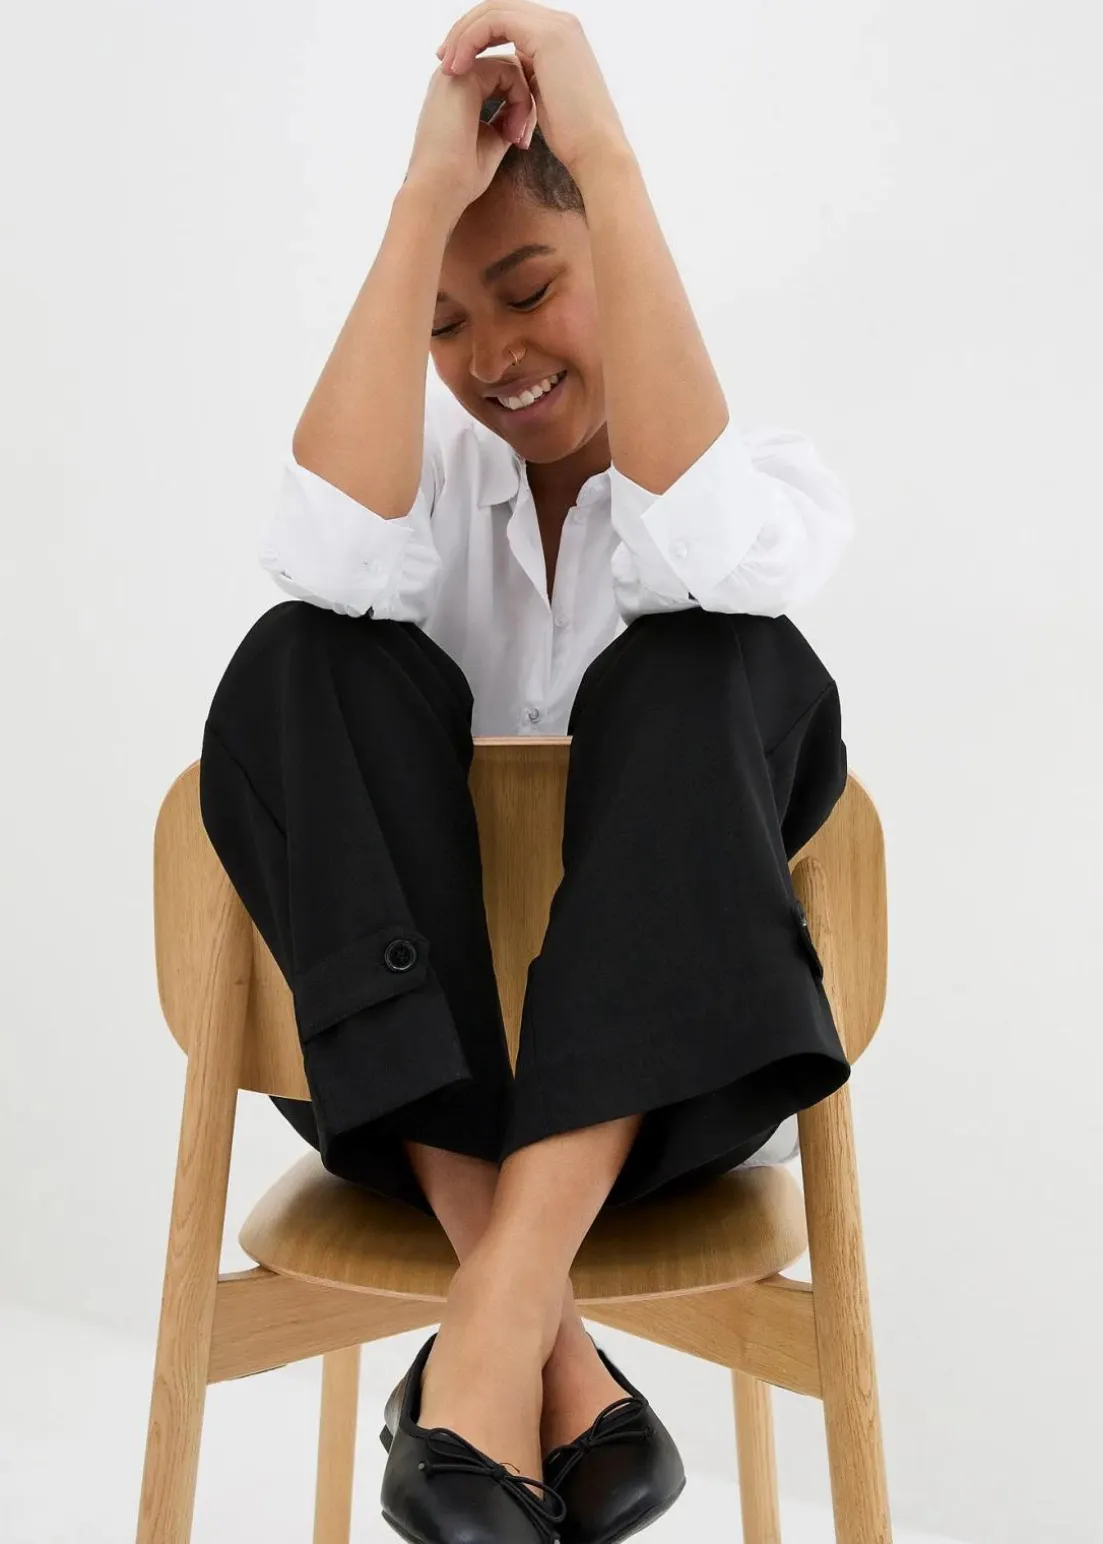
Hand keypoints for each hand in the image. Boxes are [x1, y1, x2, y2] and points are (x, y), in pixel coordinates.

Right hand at [403, 52, 536, 217]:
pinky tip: (514, 130)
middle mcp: (455, 76)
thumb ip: (505, 119)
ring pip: (511, 67)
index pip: (500, 79)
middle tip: (522, 139)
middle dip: (525, 102)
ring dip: (524, 102)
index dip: (518, 105)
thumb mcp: (490, 140)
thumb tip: (523, 110)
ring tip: (518, 137)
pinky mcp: (465, 76)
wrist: (439, 189)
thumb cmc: (460, 175)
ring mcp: (458, 72)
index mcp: (457, 90)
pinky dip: (521, 99)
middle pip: (507, 69)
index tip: (519, 141)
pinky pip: (509, 71)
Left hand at [435, 3, 630, 178]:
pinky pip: (495, 22)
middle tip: (443, 58)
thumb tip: (511, 75)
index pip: (507, 21)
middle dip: (465, 32)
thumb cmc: (572, 138)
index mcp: (558, 37)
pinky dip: (471, 40)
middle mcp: (559, 23)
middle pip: (497, 10)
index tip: (455, 63)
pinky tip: (459, 66)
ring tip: (447, 65)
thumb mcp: (544, 98)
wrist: (596, 151)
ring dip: (463, 35)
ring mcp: (555, 25)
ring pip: (493, 11)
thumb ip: (529, 77)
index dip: (476, 37)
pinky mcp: (547, 35)